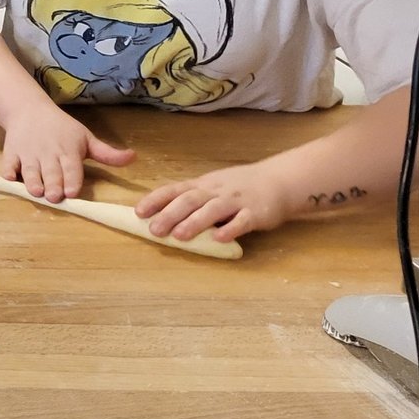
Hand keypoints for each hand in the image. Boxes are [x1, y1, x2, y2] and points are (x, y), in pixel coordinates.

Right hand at [0, 102, 134, 203]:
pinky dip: (8, 171)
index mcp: (68, 151)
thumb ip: (107, 154)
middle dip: (52, 184)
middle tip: (54, 197)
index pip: (72, 168)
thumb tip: (134, 157)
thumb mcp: (86, 138)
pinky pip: (8, 164)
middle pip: (51, 172)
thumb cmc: (62, 128)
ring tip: (36, 191)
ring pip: (30, 170)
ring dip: (32, 181)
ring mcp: (28, 153)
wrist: (29, 110)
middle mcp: (48, 153)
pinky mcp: (11, 153)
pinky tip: (10, 178)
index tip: (72, 192)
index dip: (72, 180)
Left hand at [135, 163, 295, 243]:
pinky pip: (242, 221)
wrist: (279, 180)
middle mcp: (216, 191)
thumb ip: (192, 199)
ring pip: (213, 210)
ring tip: (180, 236)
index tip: (138, 212)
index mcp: (202, 185)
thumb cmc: (239, 187)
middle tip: (155, 230)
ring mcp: (236, 201)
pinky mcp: (256, 213)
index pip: (174, 190)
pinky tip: (219, 239)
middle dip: (171, 215)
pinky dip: (231, 229)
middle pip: (190, 200)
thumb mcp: (212, 187)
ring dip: (195, 223)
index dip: (156, 200)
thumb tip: (161, 215)